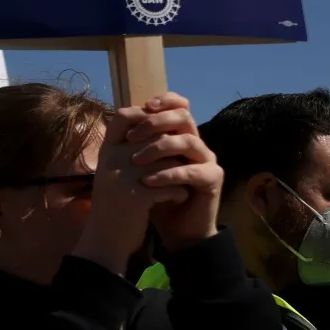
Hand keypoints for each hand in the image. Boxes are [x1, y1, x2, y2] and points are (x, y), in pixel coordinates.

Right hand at [72, 106, 183, 274]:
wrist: (105, 239)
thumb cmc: (113, 205)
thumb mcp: (112, 173)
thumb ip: (127, 151)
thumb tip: (158, 130)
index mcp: (106, 152)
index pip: (123, 116)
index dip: (146, 117)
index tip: (162, 132)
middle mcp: (112, 160)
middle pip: (156, 139)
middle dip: (174, 153)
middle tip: (182, 165)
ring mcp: (124, 178)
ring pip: (169, 162)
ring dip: (181, 173)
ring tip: (182, 183)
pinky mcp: (138, 197)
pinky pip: (172, 186)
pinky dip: (179, 193)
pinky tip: (179, 199)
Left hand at [127, 92, 222, 251]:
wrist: (175, 228)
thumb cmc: (156, 194)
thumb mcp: (140, 167)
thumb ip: (135, 143)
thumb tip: (118, 116)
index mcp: (181, 136)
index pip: (180, 107)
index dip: (166, 101)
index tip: (144, 105)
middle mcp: (197, 144)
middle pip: (184, 118)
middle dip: (156, 122)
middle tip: (131, 137)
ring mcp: (207, 161)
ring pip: (189, 142)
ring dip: (158, 148)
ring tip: (134, 160)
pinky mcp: (212, 180)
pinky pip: (192, 171)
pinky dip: (168, 174)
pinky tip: (147, 180)